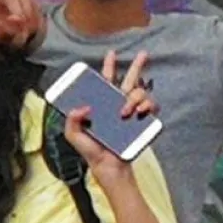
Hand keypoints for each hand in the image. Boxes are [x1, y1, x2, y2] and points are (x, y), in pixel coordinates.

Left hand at [63, 51, 154, 171]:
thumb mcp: (73, 135)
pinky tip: (139, 111)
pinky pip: (151, 107)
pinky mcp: (144, 122)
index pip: (106, 81)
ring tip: (125, 112)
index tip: (111, 54)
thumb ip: (71, 120)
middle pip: (129, 80)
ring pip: (140, 93)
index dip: (109, 67)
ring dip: (134, 98)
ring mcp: (133, 112)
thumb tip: (82, 106)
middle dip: (137, 66)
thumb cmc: (91, 151)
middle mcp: (118, 104)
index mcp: (102, 104)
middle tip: (143, 54)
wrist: (109, 168)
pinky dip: (147, 105)